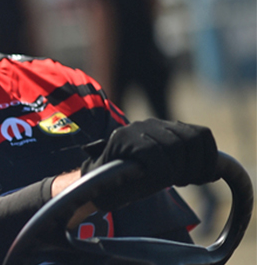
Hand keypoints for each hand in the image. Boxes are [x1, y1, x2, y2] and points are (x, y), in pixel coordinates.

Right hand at [80, 118, 217, 208]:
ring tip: (164, 180)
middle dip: (193, 166)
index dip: (207, 158)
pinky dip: (160, 173)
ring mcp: (136, 129)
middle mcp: (150, 123)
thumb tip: (214, 170)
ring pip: (175, 147)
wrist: (93, 183)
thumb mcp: (163, 168)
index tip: (201, 177)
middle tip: (182, 181)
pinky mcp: (123, 139)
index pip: (201, 134)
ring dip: (175, 170)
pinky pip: (155, 156)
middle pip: (191, 140)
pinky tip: (151, 180)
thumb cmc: (130, 180)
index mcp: (163, 127)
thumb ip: (183, 161)